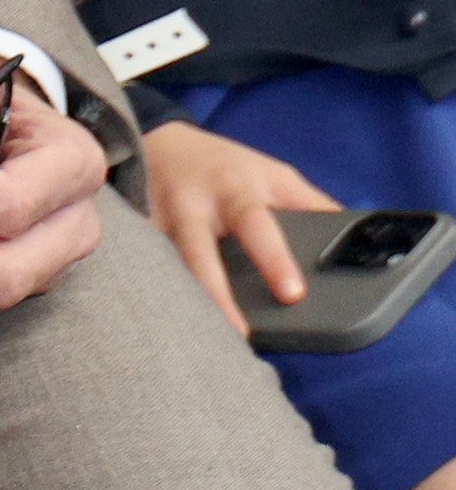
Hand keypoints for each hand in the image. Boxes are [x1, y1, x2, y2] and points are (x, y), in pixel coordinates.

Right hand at [141, 116, 335, 327]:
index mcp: (235, 191)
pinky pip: (140, 275)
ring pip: (161, 269)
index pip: (256, 225)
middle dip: (217, 296)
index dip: (273, 259)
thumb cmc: (227, 167)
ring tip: (195, 347)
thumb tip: (356, 233)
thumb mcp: (274, 175)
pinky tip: (160, 330)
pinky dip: (150, 300)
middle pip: (198, 255)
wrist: (160, 142)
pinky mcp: (132, 239)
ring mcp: (155, 223)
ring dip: (177, 306)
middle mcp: (192, 207)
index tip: (292, 293)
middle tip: (240, 336)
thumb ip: (311, 204)